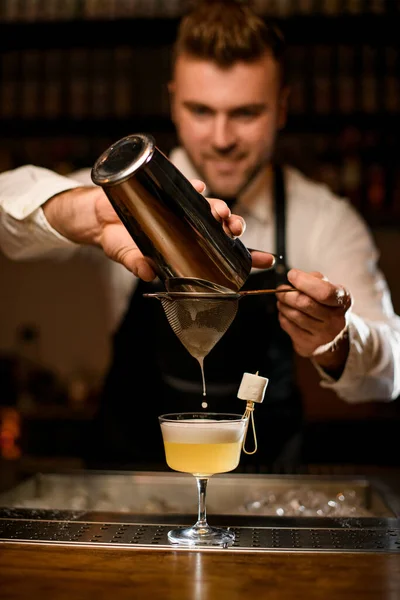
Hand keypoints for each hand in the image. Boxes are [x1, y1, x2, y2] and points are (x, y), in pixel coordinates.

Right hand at [44, 179, 274, 279]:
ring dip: (220, 207)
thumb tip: (147, 273)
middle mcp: (190, 228)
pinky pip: (188, 187)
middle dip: (234, 226)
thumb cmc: (119, 240)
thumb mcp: (129, 256)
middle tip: (234, 227)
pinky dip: (195, 187)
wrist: (98, 218)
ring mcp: (182, 209)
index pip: (222, 254)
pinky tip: (198, 188)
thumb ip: (138, 264)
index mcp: (187, 248)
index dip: (246, 257)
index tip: (266, 260)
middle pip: (222, 227)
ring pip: (210, 207)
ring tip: (220, 211)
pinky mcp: (169, 190)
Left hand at [277, 269, 351, 373]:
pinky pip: (288, 326)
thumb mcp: (328, 288)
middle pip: (305, 303)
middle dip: (287, 294)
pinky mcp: (309, 345)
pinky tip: (284, 313)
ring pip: (294, 315)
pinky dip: (282, 316)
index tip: (291, 275)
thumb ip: (314, 279)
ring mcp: (324, 336)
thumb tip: (295, 277)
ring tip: (281, 300)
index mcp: (344, 300)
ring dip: (282, 304)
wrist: (330, 335)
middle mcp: (337, 320)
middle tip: (280, 290)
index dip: (304, 282)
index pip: (324, 292)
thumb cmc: (325, 305)